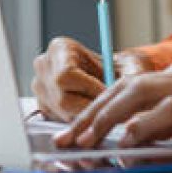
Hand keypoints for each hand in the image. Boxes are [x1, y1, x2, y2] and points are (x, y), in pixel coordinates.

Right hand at [31, 36, 150, 121]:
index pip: (66, 75)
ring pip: (62, 114)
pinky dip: (80, 124)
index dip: (89, 89)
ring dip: (86, 119)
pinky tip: (95, 119)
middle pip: (62, 99)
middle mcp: (43, 67)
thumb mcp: (128, 66)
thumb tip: (131, 88)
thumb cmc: (120, 68)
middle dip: (89, 108)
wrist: (113, 77)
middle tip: (110, 111)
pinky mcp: (43, 108)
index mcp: (59, 48)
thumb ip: (129, 75)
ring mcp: (40, 89)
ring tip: (106, 115)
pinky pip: (61, 122)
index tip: (109, 95)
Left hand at [54, 59, 171, 146]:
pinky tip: (127, 139)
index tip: (73, 132)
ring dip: (107, 118)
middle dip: (90, 114)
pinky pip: (171, 110)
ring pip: (139, 95)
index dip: (96, 108)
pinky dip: (145, 123)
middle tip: (64, 141)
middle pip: (124, 88)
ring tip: (84, 142)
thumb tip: (137, 136)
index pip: (128, 87)